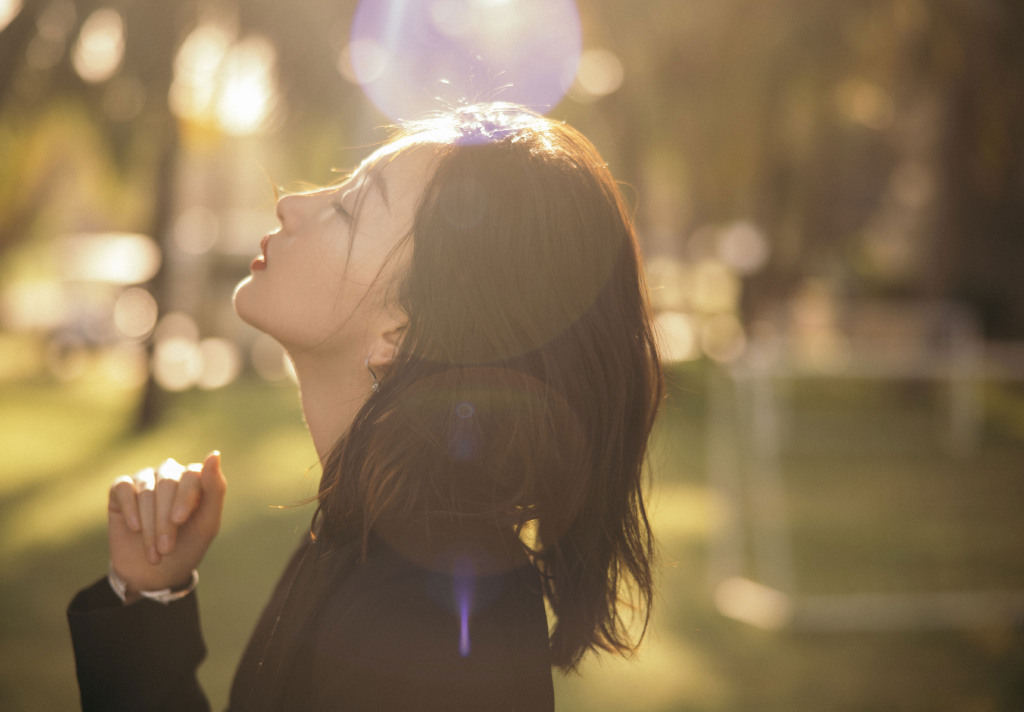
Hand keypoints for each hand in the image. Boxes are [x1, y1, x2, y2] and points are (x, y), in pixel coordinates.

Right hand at [108, 451, 226, 600]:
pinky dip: (130, 508)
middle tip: (166, 548)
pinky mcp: (121, 488)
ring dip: (149, 524)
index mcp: (195, 478)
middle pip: (168, 484)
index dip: (185, 497)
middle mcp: (170, 473)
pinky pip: (123, 487)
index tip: (179, 520)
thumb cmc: (187, 546)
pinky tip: (134, 528)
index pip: (192, 475)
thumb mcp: (207, 523)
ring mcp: (146, 478)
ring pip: (146, 490)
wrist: (155, 573)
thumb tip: (214, 454)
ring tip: (154, 552)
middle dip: (166, 519)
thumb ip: (215, 489)